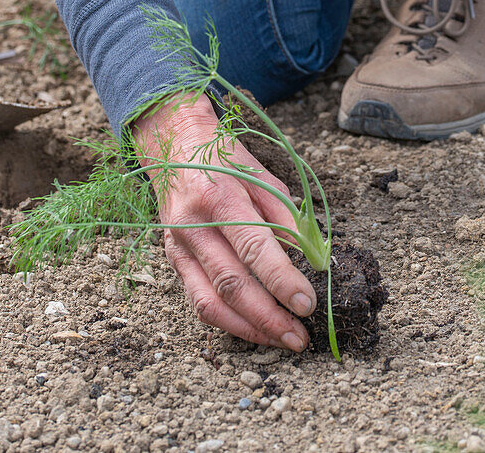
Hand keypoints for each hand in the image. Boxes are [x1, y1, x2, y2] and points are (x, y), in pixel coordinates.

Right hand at [133, 94, 315, 349]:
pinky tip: (255, 329)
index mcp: (218, 196)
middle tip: (299, 336)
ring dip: (249, 329)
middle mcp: (193, 226)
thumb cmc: (223, 157)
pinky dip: (229, 322)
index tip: (307, 302)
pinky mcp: (173, 261)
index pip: (253, 246)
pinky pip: (198, 301)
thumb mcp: (259, 173)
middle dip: (269, 317)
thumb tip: (311, 258)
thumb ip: (285, 214)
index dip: (281, 279)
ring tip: (283, 340)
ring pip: (211, 303)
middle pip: (231, 284)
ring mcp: (178, 247)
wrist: (173, 144)